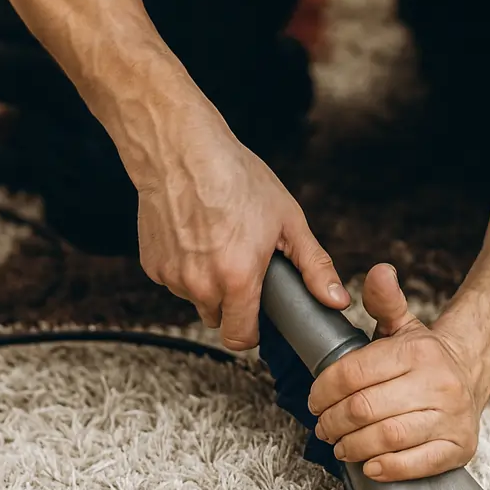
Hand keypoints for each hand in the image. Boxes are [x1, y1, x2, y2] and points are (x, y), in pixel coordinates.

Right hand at [133, 99, 348, 349]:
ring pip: (195, 299)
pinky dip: (184, 267)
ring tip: (218, 242)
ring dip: (207, 283)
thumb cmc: (235, 177)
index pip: (240, 338)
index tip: (259, 316)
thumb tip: (337, 299)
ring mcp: (172, 276)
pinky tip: (195, 236)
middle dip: (232, 303)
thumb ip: (314, 266)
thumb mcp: (288, 220)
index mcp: (238, 280)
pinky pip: (174, 279)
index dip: (253, 331)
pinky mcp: (151, 265)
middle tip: (242, 266)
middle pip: (218, 319)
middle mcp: (201, 285)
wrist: (181, 150)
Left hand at [307, 264, 480, 480]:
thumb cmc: (425, 356)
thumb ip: (384, 300)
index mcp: (418, 351)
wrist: (471, 374)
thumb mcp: (403, 324)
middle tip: (323, 426)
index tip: (314, 400)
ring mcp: (451, 417)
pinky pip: (416, 464)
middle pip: (365, 409)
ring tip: (340, 445)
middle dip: (333, 421)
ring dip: (353, 446)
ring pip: (386, 438)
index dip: (323, 390)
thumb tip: (379, 272)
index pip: (353, 374)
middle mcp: (439, 383)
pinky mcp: (459, 447)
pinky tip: (369, 465)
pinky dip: (387, 468)